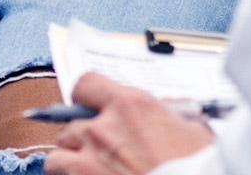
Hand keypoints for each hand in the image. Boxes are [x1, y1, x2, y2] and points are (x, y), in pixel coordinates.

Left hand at [43, 75, 214, 174]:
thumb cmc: (193, 164)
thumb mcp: (192, 129)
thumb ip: (173, 114)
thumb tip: (171, 109)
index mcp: (130, 105)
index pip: (87, 83)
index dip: (86, 95)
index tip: (90, 105)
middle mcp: (104, 126)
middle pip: (70, 120)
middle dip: (81, 132)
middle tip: (95, 144)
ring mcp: (89, 157)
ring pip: (59, 149)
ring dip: (69, 155)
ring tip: (83, 164)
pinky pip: (57, 170)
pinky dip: (65, 173)